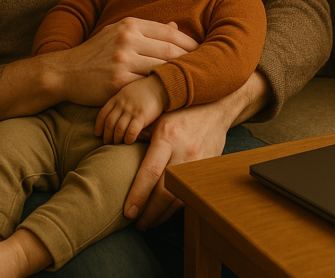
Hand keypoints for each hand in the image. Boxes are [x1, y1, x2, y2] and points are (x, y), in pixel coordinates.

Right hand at [0, 19, 196, 118]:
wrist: (64, 73)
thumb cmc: (94, 54)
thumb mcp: (117, 33)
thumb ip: (147, 31)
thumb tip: (176, 27)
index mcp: (130, 25)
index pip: (171, 33)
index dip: (192, 44)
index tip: (205, 54)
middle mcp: (128, 39)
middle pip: (171, 50)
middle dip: (193, 61)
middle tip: (210, 70)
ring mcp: (122, 60)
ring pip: (163, 69)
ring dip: (182, 78)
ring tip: (198, 85)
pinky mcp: (118, 82)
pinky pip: (148, 87)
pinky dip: (163, 92)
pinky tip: (175, 97)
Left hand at [95, 75, 167, 143]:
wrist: (160, 85)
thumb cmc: (144, 89)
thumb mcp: (127, 91)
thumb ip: (119, 100)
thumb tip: (113, 112)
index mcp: (117, 98)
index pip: (103, 114)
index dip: (98, 126)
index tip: (98, 134)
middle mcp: (122, 105)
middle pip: (109, 123)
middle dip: (106, 135)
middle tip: (107, 142)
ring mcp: (132, 110)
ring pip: (119, 129)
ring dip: (116, 138)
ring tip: (117, 143)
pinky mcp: (142, 116)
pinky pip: (131, 131)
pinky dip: (128, 138)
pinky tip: (129, 141)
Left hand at [121, 100, 229, 229]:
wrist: (216, 109)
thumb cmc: (181, 113)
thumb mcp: (158, 119)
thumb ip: (141, 137)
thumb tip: (118, 153)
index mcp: (167, 137)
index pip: (150, 172)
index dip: (138, 195)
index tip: (128, 212)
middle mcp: (184, 152)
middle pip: (166, 191)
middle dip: (150, 212)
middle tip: (137, 224)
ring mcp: (199, 163)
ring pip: (180, 196)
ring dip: (163, 214)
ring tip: (149, 222)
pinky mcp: (207, 169)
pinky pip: (191, 193)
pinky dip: (177, 206)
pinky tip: (166, 212)